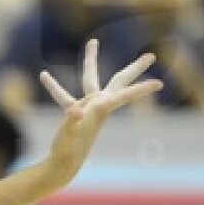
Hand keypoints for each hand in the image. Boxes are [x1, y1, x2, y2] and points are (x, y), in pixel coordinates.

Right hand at [40, 40, 162, 180]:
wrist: (65, 163)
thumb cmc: (68, 151)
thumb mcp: (68, 135)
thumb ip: (71, 121)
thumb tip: (73, 111)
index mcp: (100, 109)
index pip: (124, 95)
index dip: (141, 89)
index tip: (160, 84)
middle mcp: (99, 105)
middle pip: (120, 80)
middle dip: (135, 68)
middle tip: (152, 56)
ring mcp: (89, 106)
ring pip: (92, 79)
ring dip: (90, 61)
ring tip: (92, 42)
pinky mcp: (76, 110)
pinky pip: (64, 94)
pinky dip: (53, 86)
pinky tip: (43, 75)